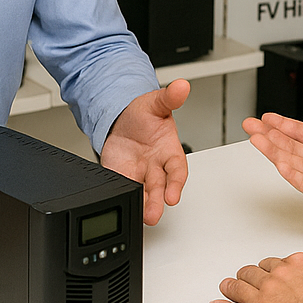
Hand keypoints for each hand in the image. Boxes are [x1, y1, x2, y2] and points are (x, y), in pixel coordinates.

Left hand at [100, 79, 189, 224]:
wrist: (122, 118)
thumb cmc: (145, 115)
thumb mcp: (156, 103)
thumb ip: (169, 97)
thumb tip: (182, 86)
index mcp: (169, 151)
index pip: (177, 170)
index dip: (176, 184)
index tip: (173, 196)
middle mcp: (156, 166)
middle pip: (160, 188)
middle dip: (157, 202)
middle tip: (154, 215)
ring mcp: (139, 173)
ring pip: (144, 193)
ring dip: (143, 205)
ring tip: (140, 216)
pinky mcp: (121, 175)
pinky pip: (122, 187)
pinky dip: (122, 194)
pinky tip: (119, 200)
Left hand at [209, 253, 302, 302]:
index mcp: (297, 265)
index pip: (276, 262)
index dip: (269, 269)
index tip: (267, 271)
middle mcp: (277, 278)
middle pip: (254, 272)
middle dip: (248, 275)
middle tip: (244, 277)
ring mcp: (263, 297)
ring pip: (239, 287)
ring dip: (231, 286)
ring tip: (226, 286)